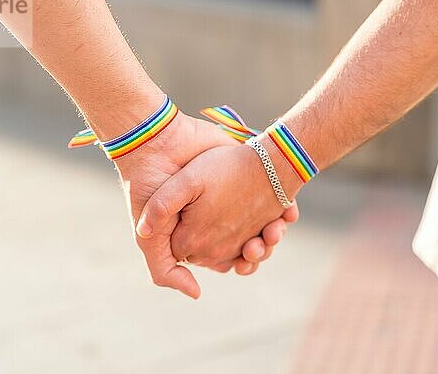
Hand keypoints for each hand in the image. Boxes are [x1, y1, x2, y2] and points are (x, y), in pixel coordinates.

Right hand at [115, 113, 288, 298]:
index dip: (245, 262)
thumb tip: (197, 294)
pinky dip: (288, 211)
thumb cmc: (150, 191)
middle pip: (255, 247)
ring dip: (277, 233)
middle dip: (264, 248)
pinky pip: (277, 200)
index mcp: (201, 236)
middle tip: (261, 242)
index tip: (248, 255)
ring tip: (274, 228)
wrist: (158, 144)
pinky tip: (288, 211)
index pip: (233, 261)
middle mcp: (219, 219)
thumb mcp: (149, 238)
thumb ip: (164, 270)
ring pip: (269, 228)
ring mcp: (235, 198)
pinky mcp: (247, 176)